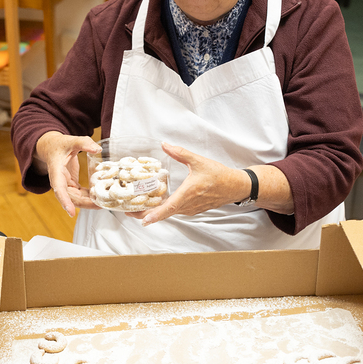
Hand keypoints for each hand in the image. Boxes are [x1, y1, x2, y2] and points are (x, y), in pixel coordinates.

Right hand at [35, 131, 101, 216]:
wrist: (52, 147)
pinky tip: (100, 197)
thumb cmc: (59, 145)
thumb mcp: (71, 141)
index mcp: (56, 172)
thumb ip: (84, 143)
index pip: (59, 189)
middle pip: (70, 198)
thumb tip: (98, 149)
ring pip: (76, 199)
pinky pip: (80, 195)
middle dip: (85, 204)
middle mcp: (59, 182)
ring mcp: (65, 185)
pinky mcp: (71, 185)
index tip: (71, 212)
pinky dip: (89, 197)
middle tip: (100, 205)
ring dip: (89, 203)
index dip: (65, 201)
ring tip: (103, 203)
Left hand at [130, 142, 248, 224]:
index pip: (169, 207)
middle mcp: (188, 205)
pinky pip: (175, 211)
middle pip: (164, 213)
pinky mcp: (193, 209)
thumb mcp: (198, 161)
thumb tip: (164, 144)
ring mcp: (191, 209)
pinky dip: (164, 209)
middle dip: (145, 213)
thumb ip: (180, 153)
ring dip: (154, 211)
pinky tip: (156, 203)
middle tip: (128, 212)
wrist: (235, 186)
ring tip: (137, 207)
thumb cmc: (219, 175)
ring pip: (169, 213)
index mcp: (188, 193)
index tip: (143, 219)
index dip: (155, 214)